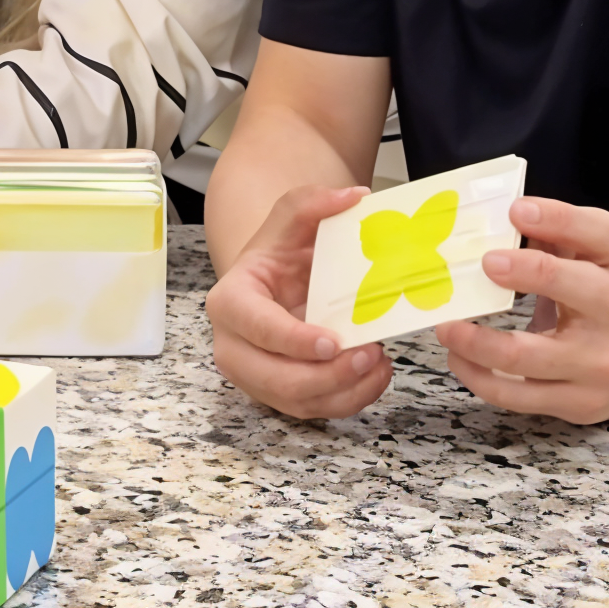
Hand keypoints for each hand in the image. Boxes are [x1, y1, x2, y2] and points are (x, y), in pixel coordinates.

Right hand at [206, 184, 393, 419]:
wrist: (276, 278)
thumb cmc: (281, 251)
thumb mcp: (292, 218)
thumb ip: (315, 201)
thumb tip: (355, 197)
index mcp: (230, 301)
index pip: (257, 327)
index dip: (293, 340)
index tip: (332, 342)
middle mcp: (233, 346)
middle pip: (274, 378)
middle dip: (325, 376)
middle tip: (367, 354)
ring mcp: (253, 376)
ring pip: (295, 402)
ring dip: (341, 391)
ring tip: (378, 363)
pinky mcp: (277, 394)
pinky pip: (312, 410)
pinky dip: (347, 400)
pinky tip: (374, 376)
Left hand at [435, 197, 608, 422]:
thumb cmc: (605, 296)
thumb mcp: (596, 255)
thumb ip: (556, 233)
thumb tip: (497, 221)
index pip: (596, 232)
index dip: (555, 218)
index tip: (515, 211)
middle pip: (570, 285)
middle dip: (524, 272)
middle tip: (484, 262)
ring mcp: (599, 364)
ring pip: (526, 355)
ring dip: (476, 340)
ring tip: (446, 325)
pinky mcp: (579, 403)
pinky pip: (517, 396)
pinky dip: (477, 376)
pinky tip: (458, 357)